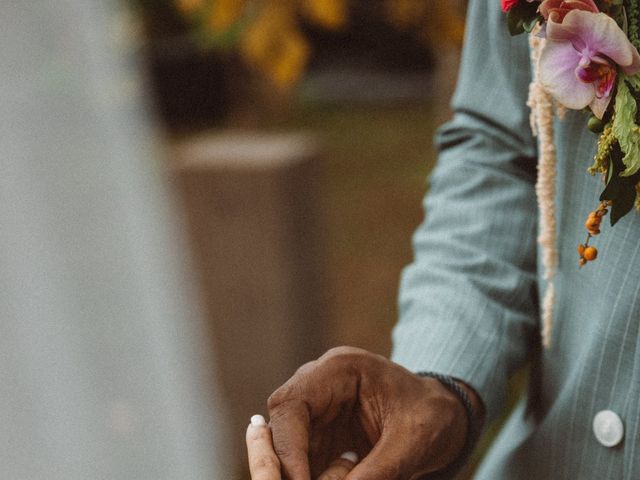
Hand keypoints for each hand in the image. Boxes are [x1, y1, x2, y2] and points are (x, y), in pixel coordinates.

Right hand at [267, 346, 483, 479]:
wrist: (447, 414)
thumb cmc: (434, 416)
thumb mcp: (410, 443)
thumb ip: (376, 473)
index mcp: (339, 369)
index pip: (292, 405)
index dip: (287, 448)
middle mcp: (320, 384)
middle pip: (282, 425)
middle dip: (287, 463)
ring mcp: (319, 408)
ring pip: (288, 446)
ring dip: (300, 473)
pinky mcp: (323, 433)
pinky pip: (304, 460)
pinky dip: (312, 477)